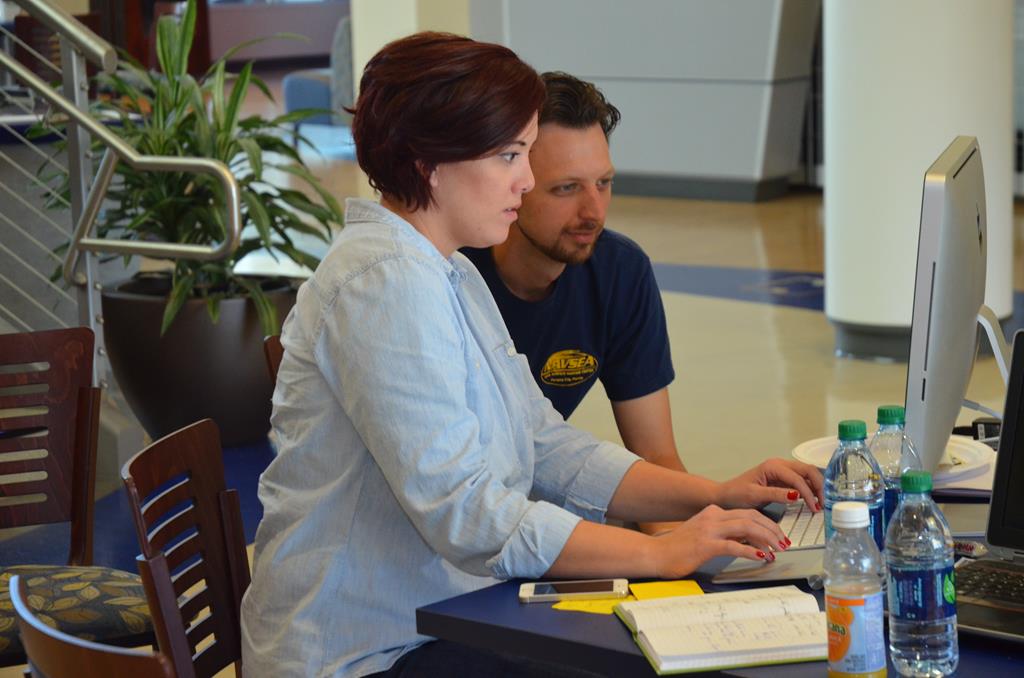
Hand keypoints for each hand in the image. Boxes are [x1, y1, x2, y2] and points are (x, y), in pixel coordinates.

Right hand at [652, 505, 789, 578]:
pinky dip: (752, 551)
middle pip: (752, 516)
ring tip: (778, 550)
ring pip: (747, 527)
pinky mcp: (706, 545)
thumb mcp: (704, 535)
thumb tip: (749, 542)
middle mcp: (713, 516)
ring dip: (767, 539)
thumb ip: (724, 534)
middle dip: (772, 529)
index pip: (748, 512)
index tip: (778, 535)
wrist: (655, 554)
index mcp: (712, 512)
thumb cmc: (677, 548)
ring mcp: (709, 530)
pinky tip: (761, 557)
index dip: (767, 523)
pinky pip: (736, 546)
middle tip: (784, 542)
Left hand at [717, 458, 822, 511]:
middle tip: (822, 504)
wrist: (725, 496)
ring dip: (816, 487)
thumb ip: (775, 494)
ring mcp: (782, 471)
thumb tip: (796, 495)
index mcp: (772, 466)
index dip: (808, 492)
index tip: (814, 507)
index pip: (797, 478)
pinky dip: (809, 489)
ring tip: (820, 504)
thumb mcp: (754, 495)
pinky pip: (801, 481)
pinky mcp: (782, 480)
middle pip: (807, 470)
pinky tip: (812, 501)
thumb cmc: (735, 494)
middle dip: (818, 486)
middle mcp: (779, 465)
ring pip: (807, 474)